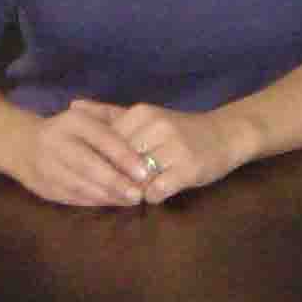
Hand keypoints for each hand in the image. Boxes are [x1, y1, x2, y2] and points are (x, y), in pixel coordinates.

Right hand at [12, 98, 152, 208]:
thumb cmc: (67, 128)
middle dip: (115, 181)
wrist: (20, 144)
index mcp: (72, 122)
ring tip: (131, 199)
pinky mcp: (44, 189)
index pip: (101, 138)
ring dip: (108, 195)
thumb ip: (112, 118)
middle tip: (139, 193)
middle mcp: (56, 143)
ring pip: (80, 186)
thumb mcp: (86, 114)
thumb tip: (142, 130)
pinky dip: (95, 202)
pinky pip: (73, 197)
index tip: (143, 171)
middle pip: (88, 165)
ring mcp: (47, 168)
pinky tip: (113, 202)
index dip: (123, 156)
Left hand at [108, 103, 249, 203]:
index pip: (105, 145)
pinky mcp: (187, 169)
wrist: (227, 135)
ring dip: (134, 188)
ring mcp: (174, 148)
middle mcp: (157, 126)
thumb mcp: (146, 117)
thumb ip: (110, 113)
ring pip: (135, 179)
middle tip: (122, 184)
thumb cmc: (181, 129)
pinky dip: (153, 196)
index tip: (104, 170)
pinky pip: (155, 192)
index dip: (102, 163)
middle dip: (115, 178)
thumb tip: (73, 105)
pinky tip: (161, 189)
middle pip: (118, 164)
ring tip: (143, 185)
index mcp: (142, 113)